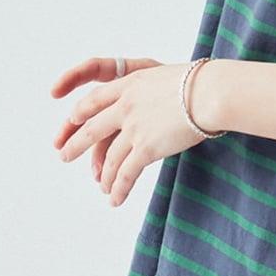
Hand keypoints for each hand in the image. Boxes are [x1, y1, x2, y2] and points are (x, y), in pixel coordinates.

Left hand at [50, 56, 213, 206]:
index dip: (81, 111)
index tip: (73, 120)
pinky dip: (118, 189)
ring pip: (110, 157)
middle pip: (92, 128)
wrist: (211, 93)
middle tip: (64, 155)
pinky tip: (115, 199)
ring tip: (101, 187)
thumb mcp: (170, 76)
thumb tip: (163, 100)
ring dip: (103, 175)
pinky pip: (125, 174)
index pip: (96, 98)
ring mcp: (134, 128)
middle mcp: (126, 105)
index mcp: (131, 83)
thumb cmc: (203, 83)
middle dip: (76, 144)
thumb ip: (156, 90)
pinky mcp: (146, 148)